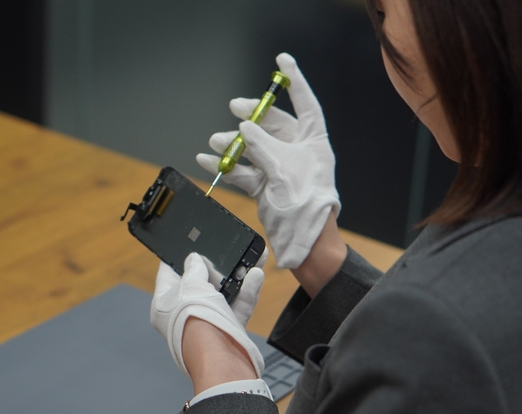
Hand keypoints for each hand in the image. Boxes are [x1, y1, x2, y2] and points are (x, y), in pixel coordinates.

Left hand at [150, 253, 264, 377]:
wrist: (219, 357)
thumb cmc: (195, 320)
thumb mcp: (191, 285)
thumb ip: (194, 268)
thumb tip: (195, 259)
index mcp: (164, 304)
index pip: (167, 275)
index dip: (175, 258)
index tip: (183, 245)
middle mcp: (184, 313)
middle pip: (199, 284)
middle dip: (215, 266)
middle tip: (224, 249)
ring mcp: (207, 322)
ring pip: (223, 293)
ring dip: (237, 276)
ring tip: (250, 257)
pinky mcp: (228, 329)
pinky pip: (238, 305)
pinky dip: (247, 291)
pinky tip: (256, 275)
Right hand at [197, 52, 340, 268]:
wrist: (302, 244)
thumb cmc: (303, 205)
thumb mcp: (282, 168)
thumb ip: (262, 145)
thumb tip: (244, 127)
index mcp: (314, 143)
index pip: (306, 104)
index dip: (295, 81)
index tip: (282, 61)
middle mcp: (298, 153)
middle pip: (273, 125)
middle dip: (251, 116)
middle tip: (235, 107)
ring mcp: (281, 169)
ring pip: (255, 148)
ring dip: (233, 144)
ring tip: (215, 141)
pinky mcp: (266, 186)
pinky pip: (244, 170)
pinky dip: (226, 166)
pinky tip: (207, 161)